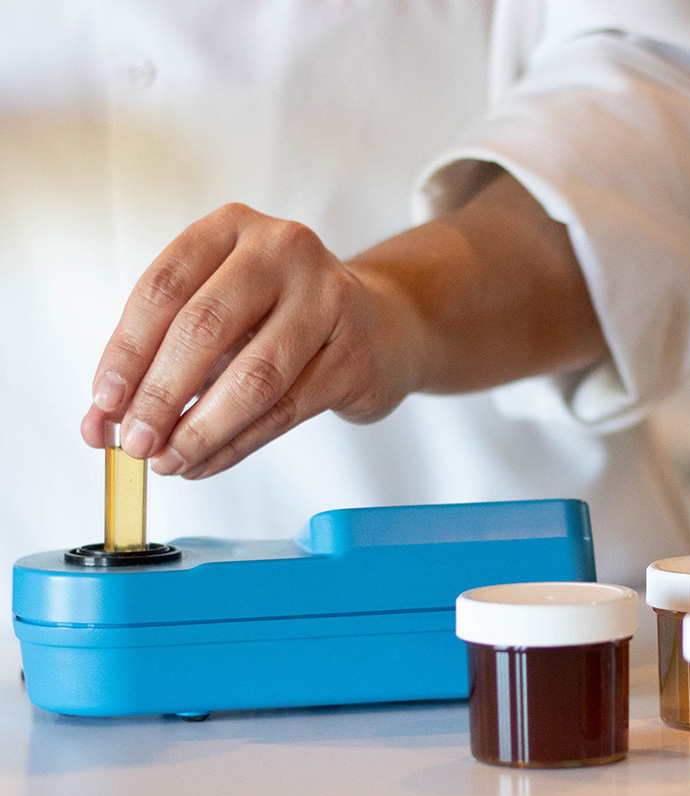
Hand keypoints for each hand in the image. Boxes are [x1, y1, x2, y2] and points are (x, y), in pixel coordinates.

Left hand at [81, 203, 423, 478]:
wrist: (380, 327)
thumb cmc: (284, 319)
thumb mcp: (221, 317)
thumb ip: (159, 360)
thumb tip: (100, 424)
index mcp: (233, 228)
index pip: (163, 288)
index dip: (126, 351)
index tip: (104, 403)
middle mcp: (283, 251)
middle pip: (205, 328)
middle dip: (160, 395)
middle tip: (134, 443)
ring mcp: (327, 299)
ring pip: (252, 377)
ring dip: (201, 429)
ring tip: (168, 462)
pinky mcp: (354, 353)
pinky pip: (286, 410)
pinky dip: (237, 444)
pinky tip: (207, 461)